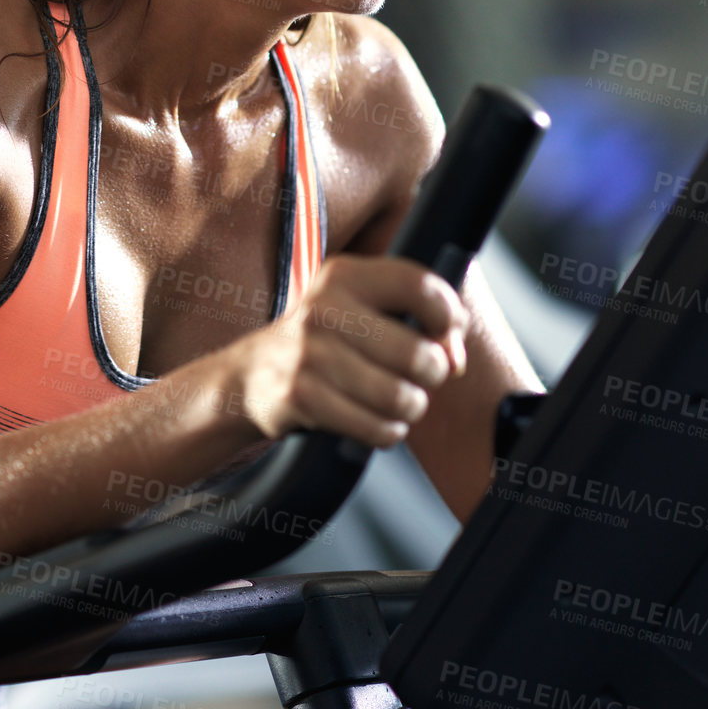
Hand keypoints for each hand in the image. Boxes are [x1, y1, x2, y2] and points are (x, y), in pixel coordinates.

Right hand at [217, 254, 468, 447]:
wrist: (252, 374)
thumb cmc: (325, 340)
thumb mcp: (360, 309)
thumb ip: (417, 319)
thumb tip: (455, 358)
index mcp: (344, 276)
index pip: (420, 287)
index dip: (448, 317)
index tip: (444, 335)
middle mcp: (324, 309)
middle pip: (418, 354)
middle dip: (432, 376)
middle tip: (417, 378)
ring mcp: (309, 354)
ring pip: (400, 397)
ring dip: (409, 408)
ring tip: (397, 402)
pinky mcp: (301, 396)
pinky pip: (375, 427)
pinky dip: (386, 432)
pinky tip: (375, 421)